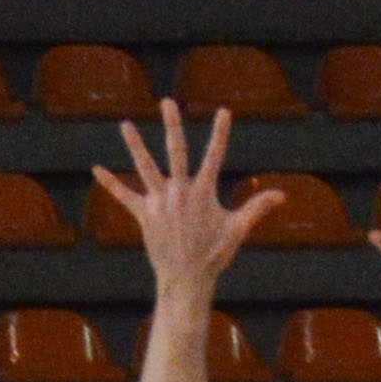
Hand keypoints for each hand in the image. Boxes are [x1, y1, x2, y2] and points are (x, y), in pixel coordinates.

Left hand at [91, 98, 282, 289]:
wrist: (186, 279)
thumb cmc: (214, 255)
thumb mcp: (238, 229)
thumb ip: (258, 207)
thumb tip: (283, 194)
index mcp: (203, 192)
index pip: (215, 156)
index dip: (220, 133)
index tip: (224, 111)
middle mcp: (179, 192)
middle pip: (176, 152)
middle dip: (172, 126)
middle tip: (167, 102)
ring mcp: (160, 203)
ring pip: (145, 168)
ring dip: (135, 145)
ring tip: (125, 124)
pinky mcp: (144, 215)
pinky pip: (124, 197)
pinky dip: (110, 183)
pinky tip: (96, 170)